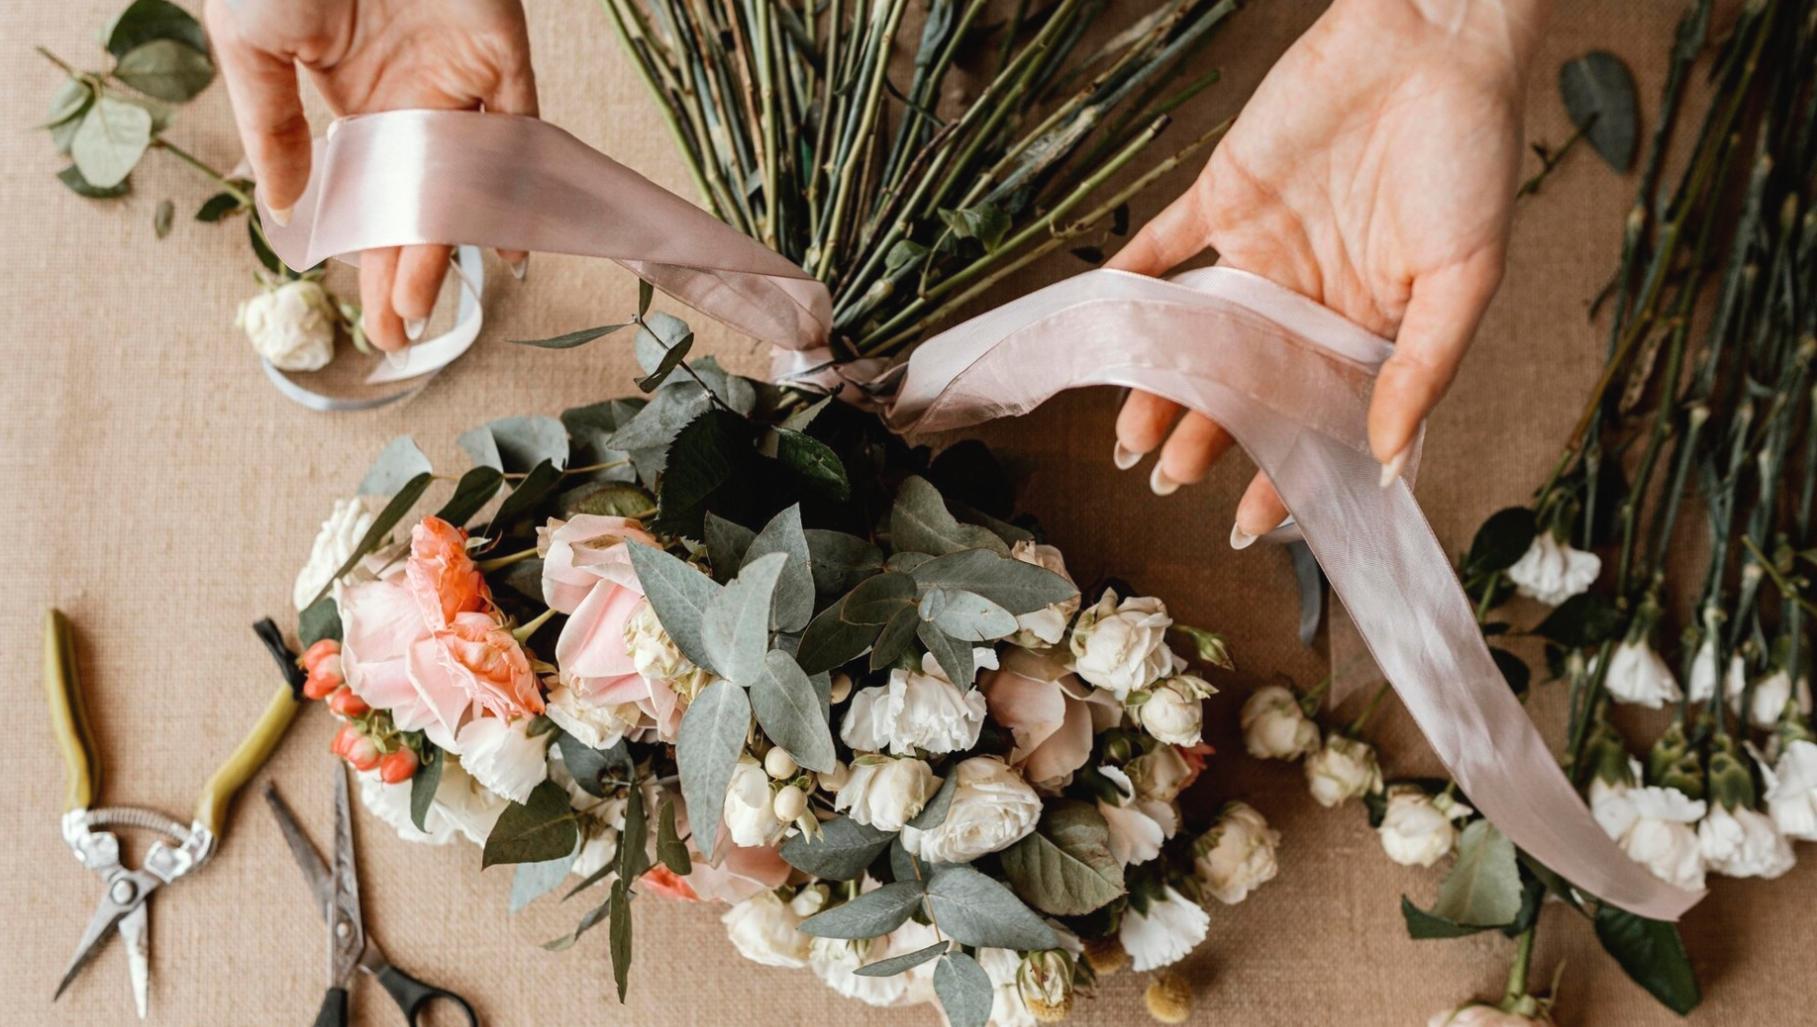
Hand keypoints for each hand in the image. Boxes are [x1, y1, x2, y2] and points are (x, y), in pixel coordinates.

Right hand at [205, 0, 536, 351]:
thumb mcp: (254, 46)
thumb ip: (269, 126)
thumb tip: (281, 211)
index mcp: (351, 99)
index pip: (365, 198)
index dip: (365, 256)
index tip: (365, 313)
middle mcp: (410, 101)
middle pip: (416, 206)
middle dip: (405, 271)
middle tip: (402, 335)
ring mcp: (458, 82)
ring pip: (463, 184)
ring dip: (447, 247)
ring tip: (429, 308)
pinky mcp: (500, 58)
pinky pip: (518, 131)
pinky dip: (516, 186)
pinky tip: (507, 244)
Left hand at [1109, 0, 1549, 543]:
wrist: (1434, 36)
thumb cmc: (1470, 153)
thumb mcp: (1465, 274)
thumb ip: (1424, 368)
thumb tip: (1393, 462)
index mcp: (1367, 324)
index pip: (1316, 416)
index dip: (1286, 469)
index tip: (1254, 520)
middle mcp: (1306, 297)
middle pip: (1245, 383)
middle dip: (1209, 434)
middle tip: (1170, 478)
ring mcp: (1260, 248)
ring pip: (1197, 331)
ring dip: (1162, 380)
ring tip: (1131, 437)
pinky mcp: (1223, 195)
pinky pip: (1163, 246)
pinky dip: (1128, 282)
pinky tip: (1101, 328)